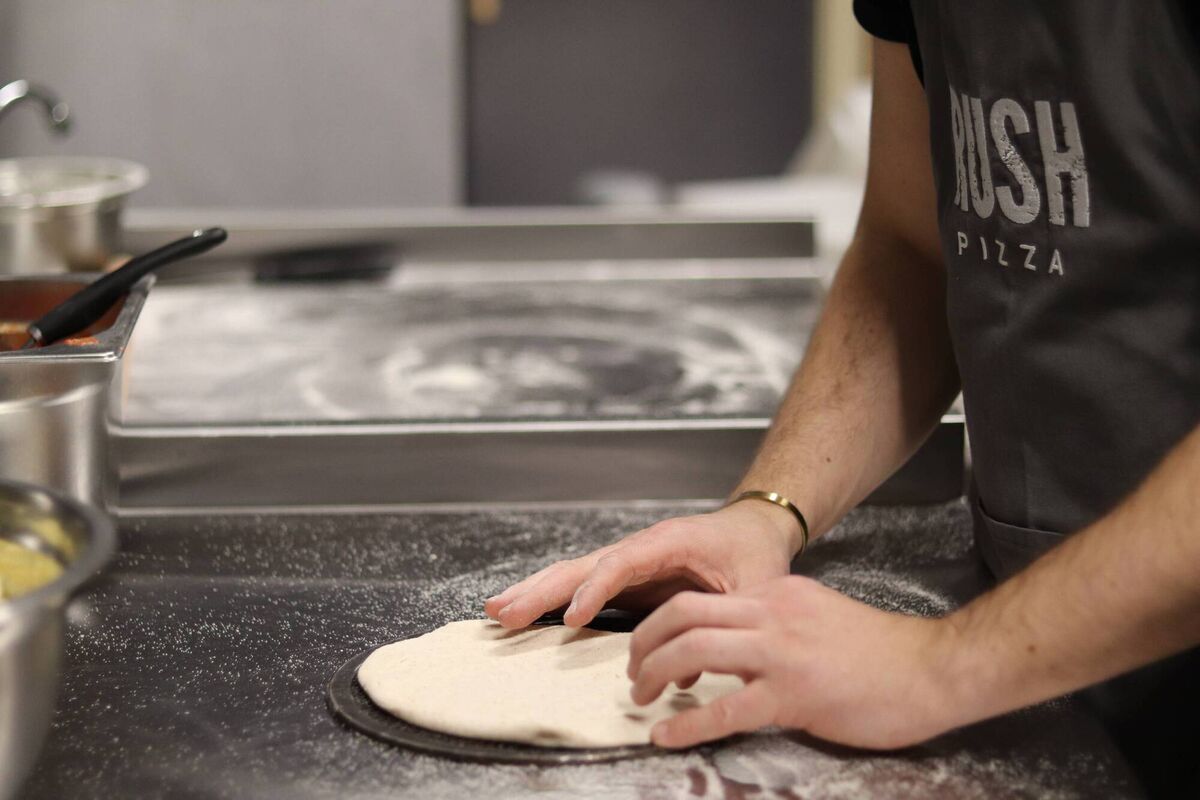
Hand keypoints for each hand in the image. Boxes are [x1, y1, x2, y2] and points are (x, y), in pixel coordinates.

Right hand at [483, 500, 802, 628]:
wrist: (753, 530)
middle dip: (543, 589)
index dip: (595, 590)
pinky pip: (582, 586)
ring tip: (497, 610)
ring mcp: (628, 563)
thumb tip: (688, 672)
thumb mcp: (754, 587)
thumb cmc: (755, 555)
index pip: (622, 564)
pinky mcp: (625, 580)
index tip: (571, 618)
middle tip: (504, 611)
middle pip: (583, 566)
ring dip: (535, 592)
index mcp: (669, 543)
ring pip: (574, 574)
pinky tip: (522, 612)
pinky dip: (551, 598)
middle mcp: (639, 549)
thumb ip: (725, 623)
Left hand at [626, 576, 962, 749]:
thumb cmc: (884, 654)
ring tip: (642, 699)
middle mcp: (772, 614)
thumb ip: (778, 624)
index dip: (663, 622)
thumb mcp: (819, 616)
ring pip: (694, 649)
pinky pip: (724, 709)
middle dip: (644, 641)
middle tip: (634, 671)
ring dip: (655, 674)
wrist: (934, 668)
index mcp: (777, 594)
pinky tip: (666, 737)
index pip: (702, 597)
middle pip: (684, 613)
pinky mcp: (793, 695)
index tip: (650, 646)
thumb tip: (739, 645)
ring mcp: (781, 653)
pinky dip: (686, 725)